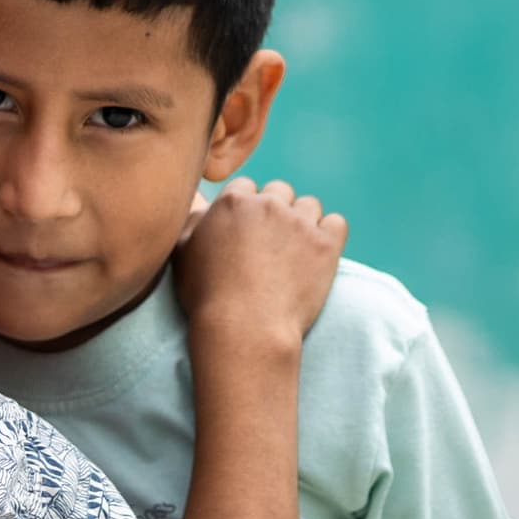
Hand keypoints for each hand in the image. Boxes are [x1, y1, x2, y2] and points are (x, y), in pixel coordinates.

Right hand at [173, 179, 345, 355]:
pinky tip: (317, 254)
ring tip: (295, 251)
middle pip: (279, 191)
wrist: (244, 330)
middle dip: (276, 211)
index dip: (246, 210)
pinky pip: (336, 223)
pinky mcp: (325, 245)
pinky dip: (329, 235)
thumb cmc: (206, 297)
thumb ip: (193, 220)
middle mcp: (268, 204)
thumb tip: (204, 206)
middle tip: (270, 243)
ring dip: (303, 222)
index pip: (245, 187)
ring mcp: (299, 223)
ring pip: (309, 206)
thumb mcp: (182, 254)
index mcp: (232, 201)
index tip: (246, 232)